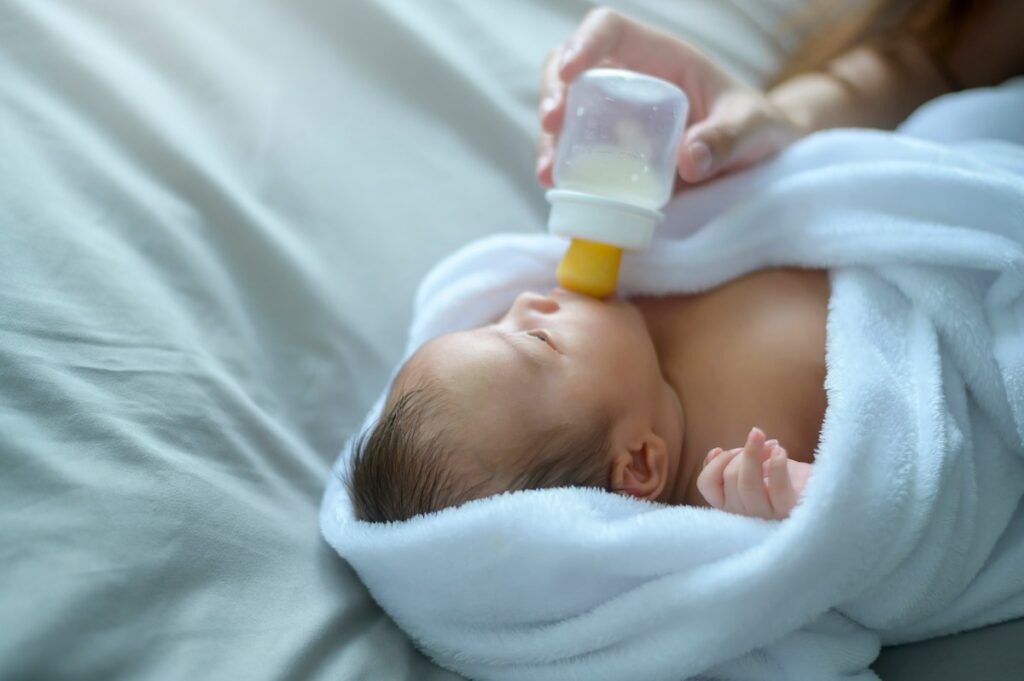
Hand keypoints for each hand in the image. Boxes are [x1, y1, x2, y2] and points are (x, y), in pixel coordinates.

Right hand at [537, 8, 804, 186]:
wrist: (758, 161)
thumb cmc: (760, 129)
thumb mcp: (754, 129)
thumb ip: (729, 139)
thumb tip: (689, 160)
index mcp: (662, 57)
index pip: (611, 30)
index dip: (584, 43)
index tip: (570, 74)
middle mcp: (630, 81)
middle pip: (570, 67)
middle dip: (551, 91)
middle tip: (551, 124)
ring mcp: (615, 118)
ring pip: (565, 113)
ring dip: (549, 139)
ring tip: (549, 173)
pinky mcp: (611, 153)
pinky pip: (575, 153)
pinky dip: (561, 168)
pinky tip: (559, 189)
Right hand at [696, 427, 812, 518]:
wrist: (822, 486)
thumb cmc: (784, 476)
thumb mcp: (752, 466)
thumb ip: (729, 463)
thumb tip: (714, 453)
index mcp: (731, 504)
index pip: (706, 485)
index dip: (715, 461)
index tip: (730, 448)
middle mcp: (744, 515)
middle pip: (729, 477)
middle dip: (742, 452)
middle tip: (758, 440)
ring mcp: (766, 516)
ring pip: (746, 484)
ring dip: (755, 453)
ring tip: (770, 443)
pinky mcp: (788, 512)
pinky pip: (776, 488)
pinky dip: (777, 464)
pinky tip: (780, 450)